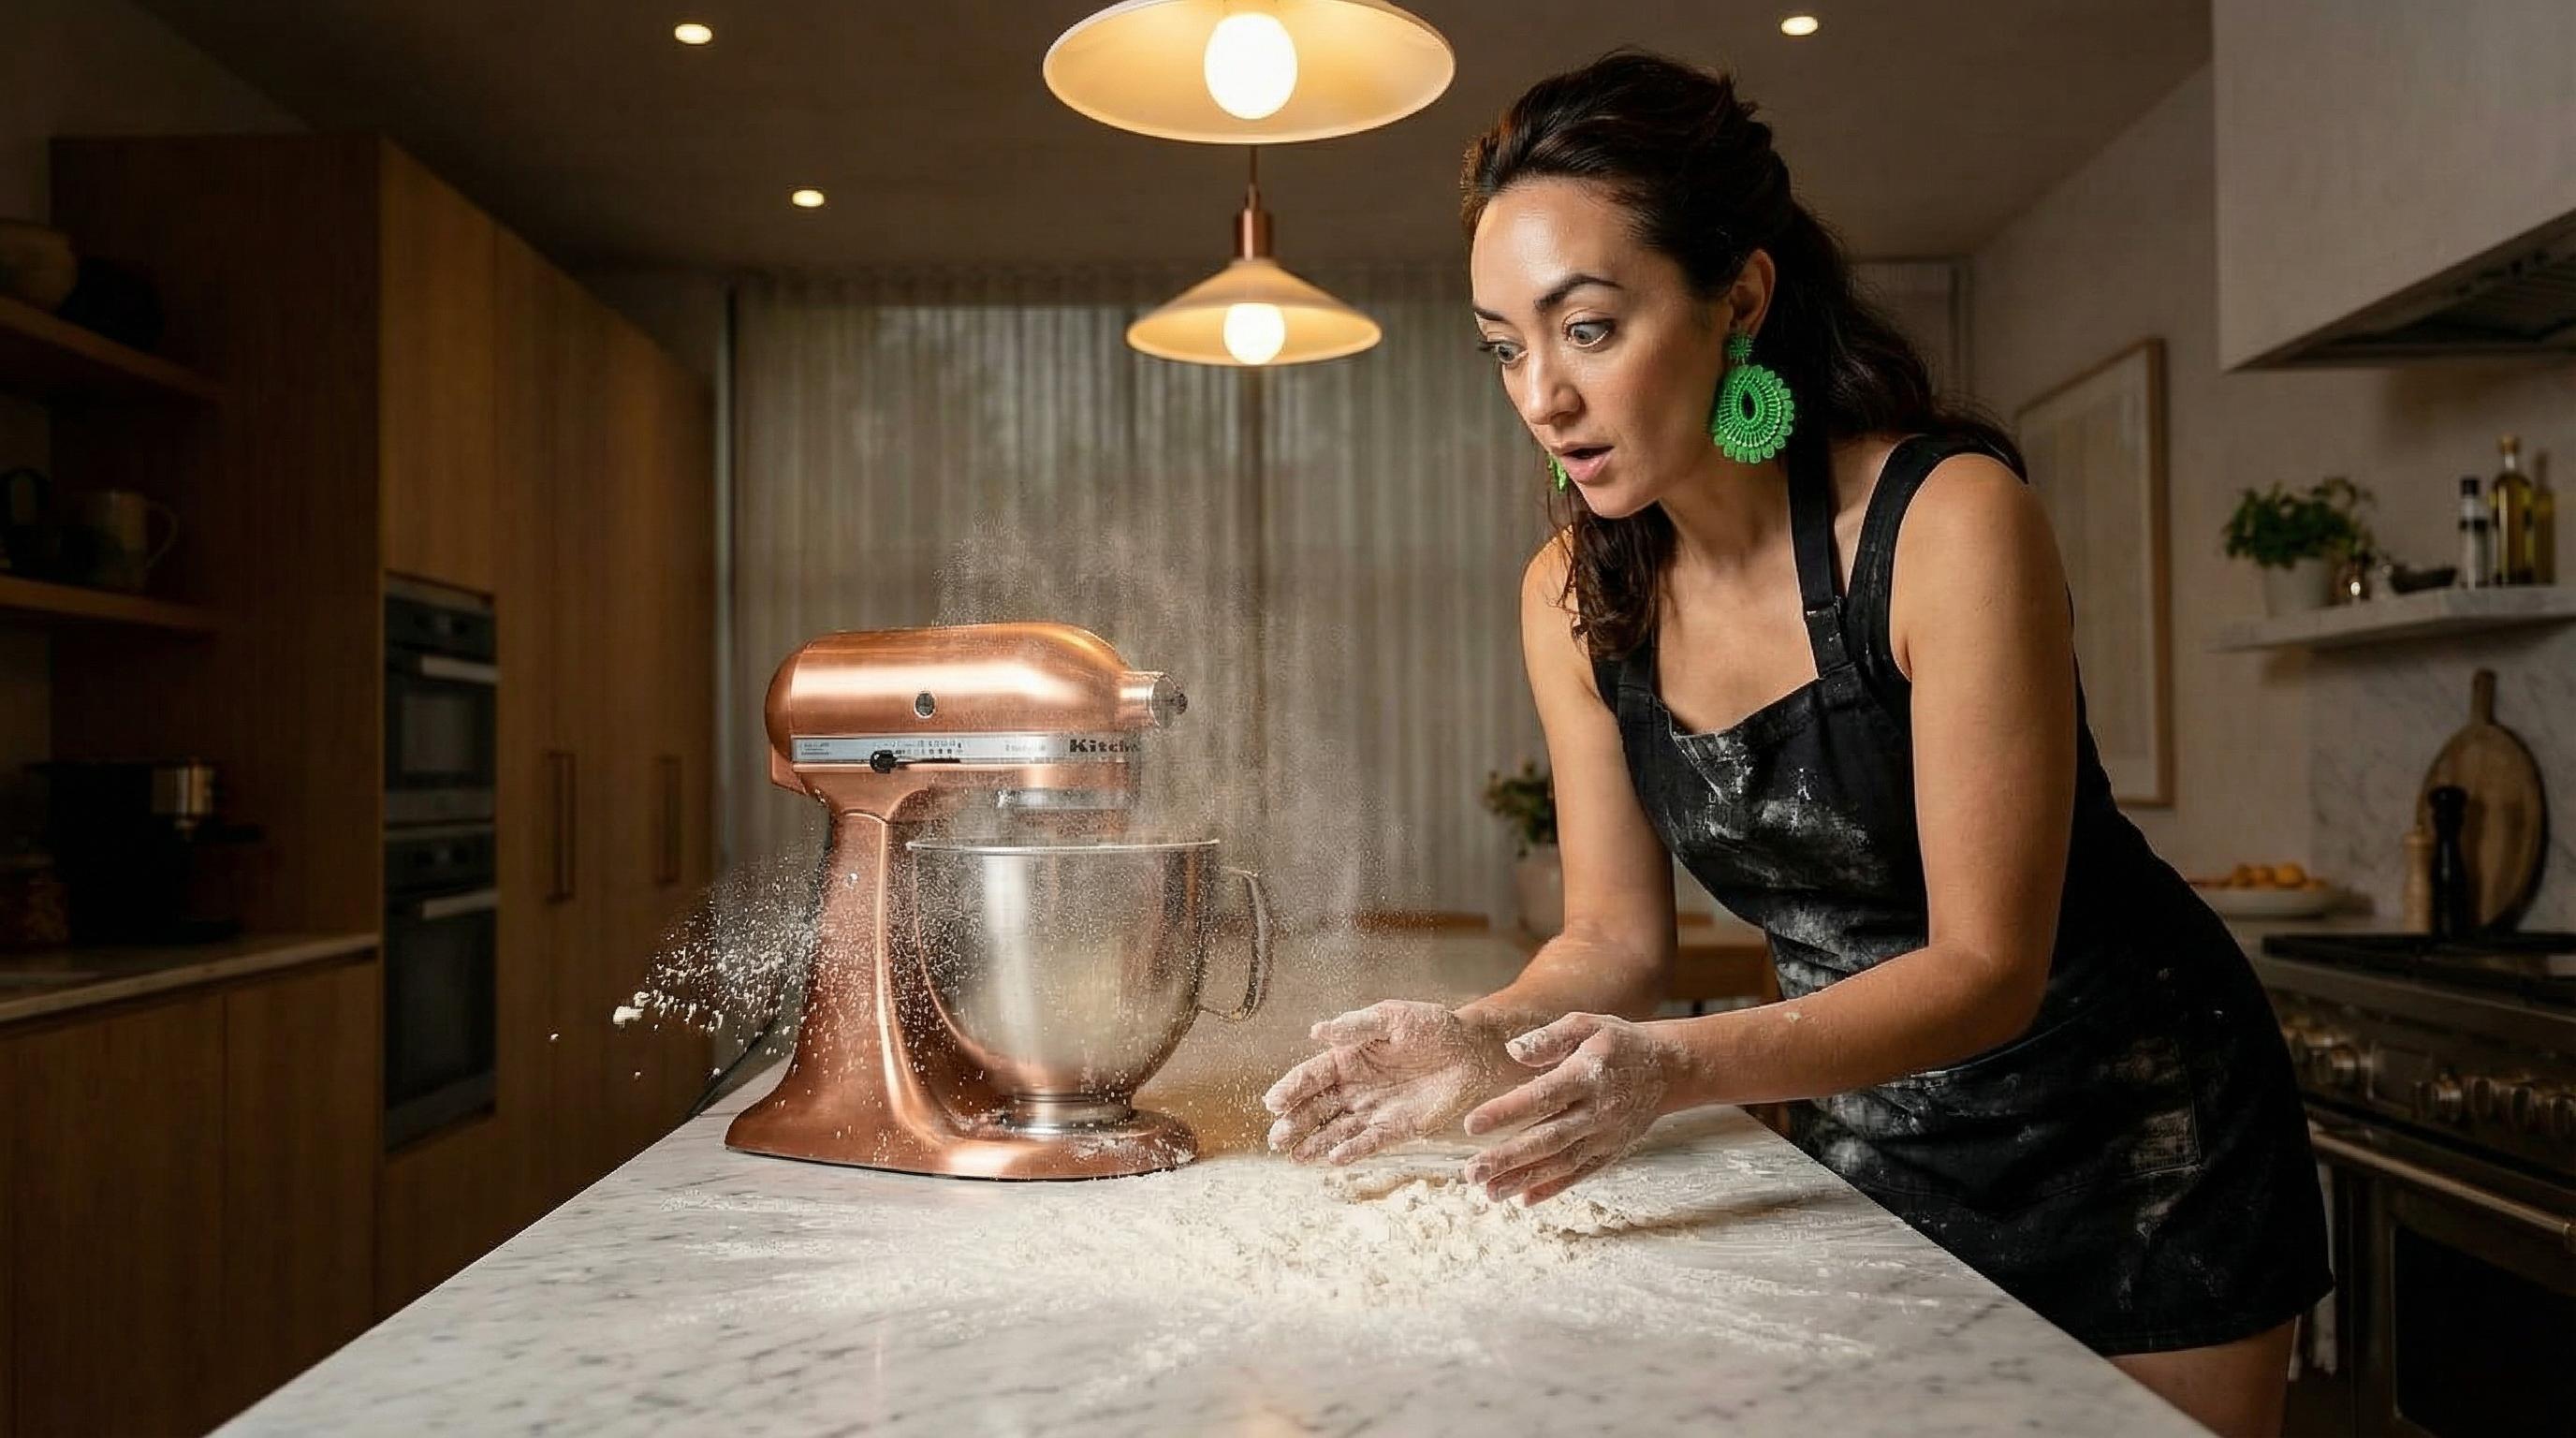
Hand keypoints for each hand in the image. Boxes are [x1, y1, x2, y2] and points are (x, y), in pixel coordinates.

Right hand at [1261, 1000, 1511, 1165]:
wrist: (1472, 1050)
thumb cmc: (1432, 1026)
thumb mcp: (1391, 1018)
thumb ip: (1355, 1026)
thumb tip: (1316, 1031)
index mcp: (1348, 1058)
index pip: (1311, 1076)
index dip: (1290, 1089)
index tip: (1273, 1103)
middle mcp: (1355, 1087)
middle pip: (1316, 1108)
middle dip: (1295, 1124)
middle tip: (1277, 1140)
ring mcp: (1374, 1110)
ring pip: (1337, 1130)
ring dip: (1316, 1143)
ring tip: (1295, 1157)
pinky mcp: (1398, 1128)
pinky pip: (1371, 1141)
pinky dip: (1353, 1150)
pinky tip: (1335, 1158)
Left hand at [1459, 1012, 1686, 1203]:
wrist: (1669, 1069)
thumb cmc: (1617, 1043)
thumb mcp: (1587, 1025)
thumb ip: (1549, 1038)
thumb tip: (1512, 1050)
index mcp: (1586, 1075)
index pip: (1542, 1096)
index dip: (1507, 1111)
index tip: (1471, 1124)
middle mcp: (1596, 1111)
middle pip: (1548, 1138)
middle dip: (1508, 1158)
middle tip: (1472, 1173)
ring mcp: (1605, 1136)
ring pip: (1561, 1162)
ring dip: (1524, 1179)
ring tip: (1489, 1192)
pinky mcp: (1611, 1152)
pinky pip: (1581, 1174)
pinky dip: (1553, 1188)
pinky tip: (1523, 1198)